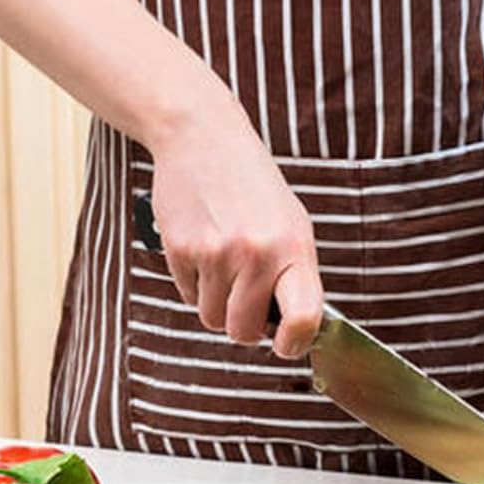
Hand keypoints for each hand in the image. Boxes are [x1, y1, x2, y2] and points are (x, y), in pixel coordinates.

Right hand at [147, 95, 322, 358]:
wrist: (204, 137)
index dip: (295, 343)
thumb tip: (294, 332)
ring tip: (225, 264)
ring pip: (212, 319)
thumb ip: (295, 278)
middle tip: (247, 300)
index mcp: (293, 249)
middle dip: (245, 325)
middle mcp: (256, 254)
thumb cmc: (255, 189)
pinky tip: (203, 248)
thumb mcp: (293, 226)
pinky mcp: (180, 250)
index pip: (303, 317)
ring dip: (217, 304)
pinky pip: (188, 296)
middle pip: (244, 332)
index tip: (286, 346)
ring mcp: (215, 253)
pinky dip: (195, 284)